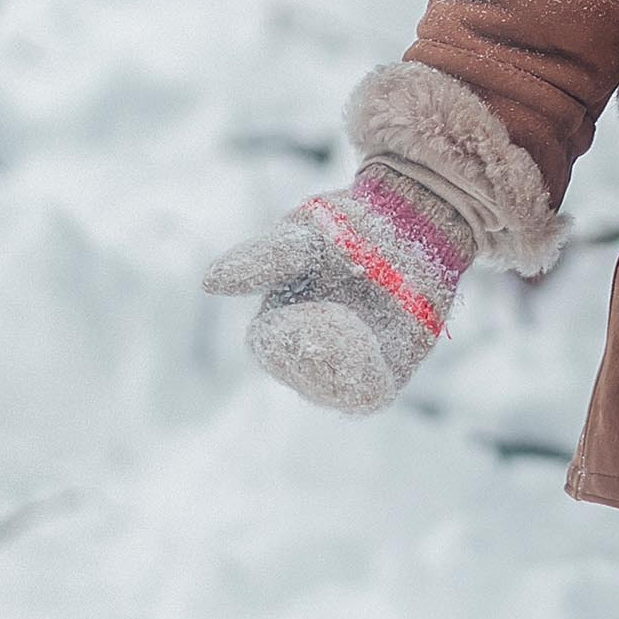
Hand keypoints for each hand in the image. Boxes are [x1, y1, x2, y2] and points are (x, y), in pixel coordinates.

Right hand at [203, 164, 474, 415]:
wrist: (409, 221)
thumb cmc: (346, 226)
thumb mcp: (303, 235)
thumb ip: (263, 260)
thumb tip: (209, 282)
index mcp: (278, 323)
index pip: (272, 348)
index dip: (292, 338)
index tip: (319, 311)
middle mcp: (309, 354)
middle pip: (306, 378)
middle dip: (325, 355)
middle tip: (348, 318)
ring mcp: (347, 369)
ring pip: (338, 393)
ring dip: (351, 368)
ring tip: (366, 331)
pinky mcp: (383, 376)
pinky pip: (371, 397)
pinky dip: (373, 379)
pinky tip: (381, 349)